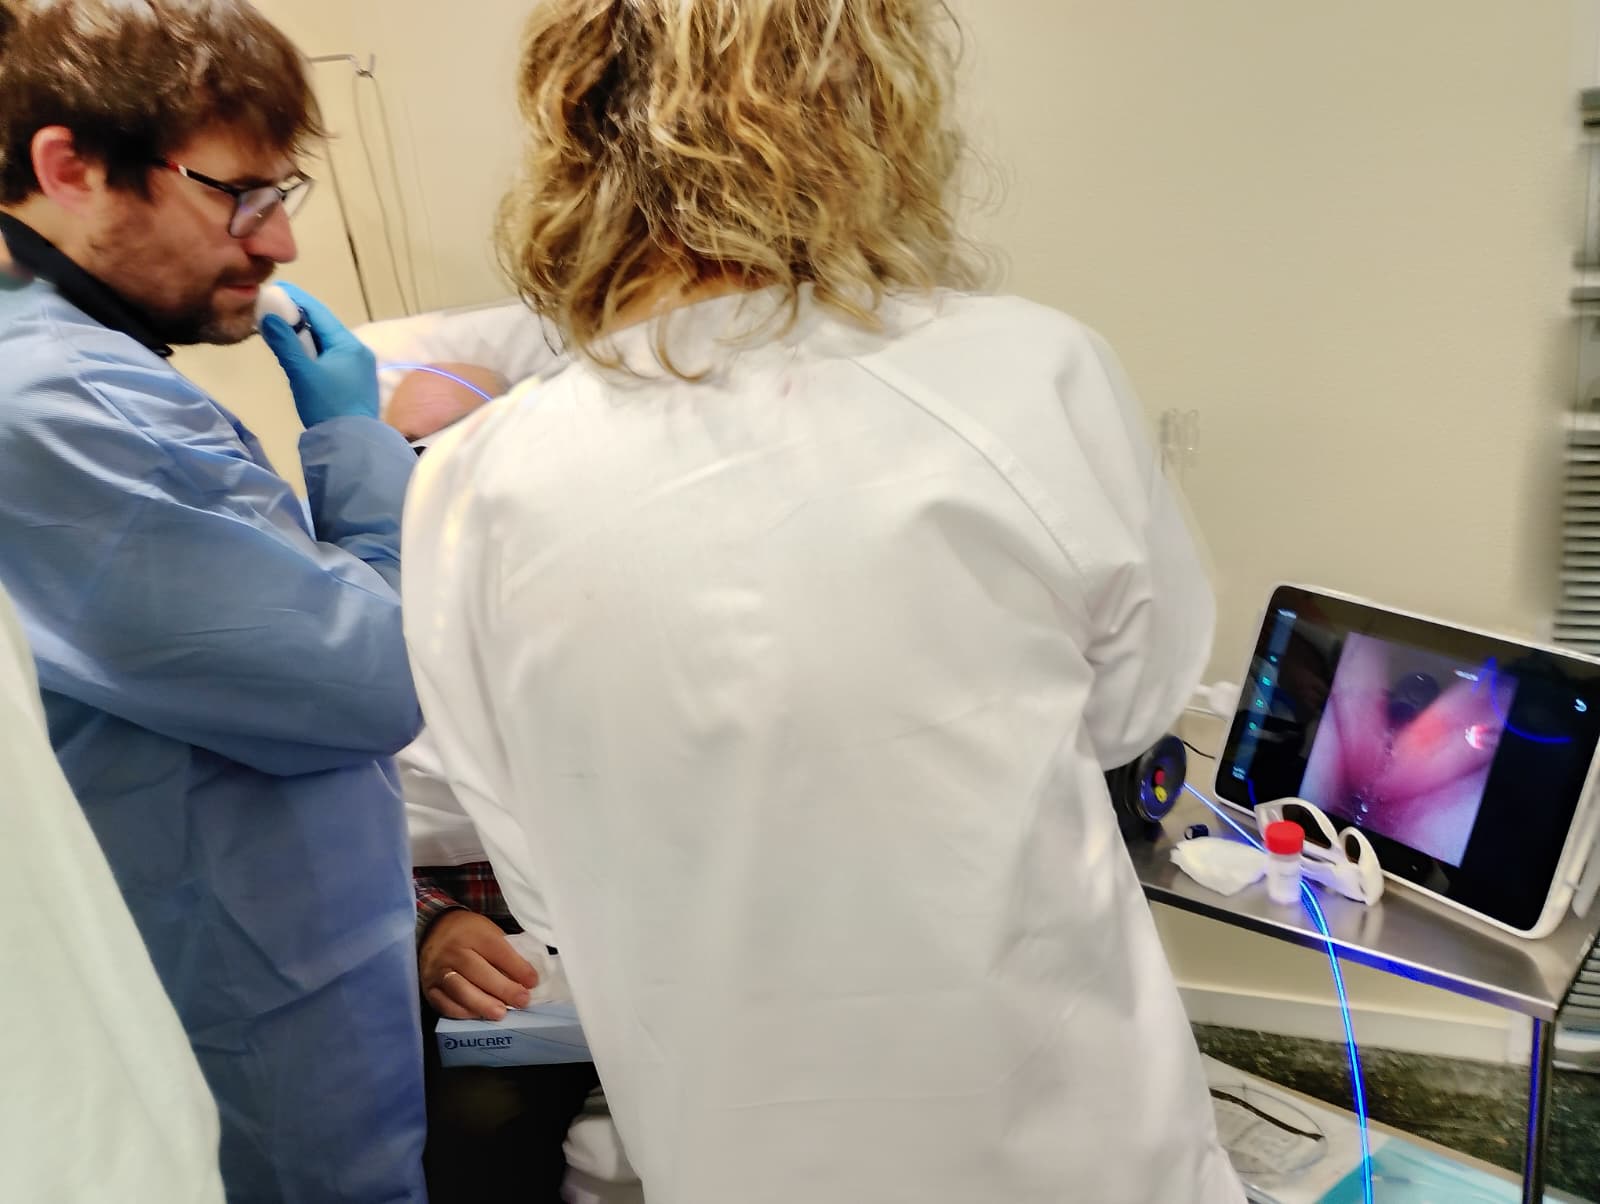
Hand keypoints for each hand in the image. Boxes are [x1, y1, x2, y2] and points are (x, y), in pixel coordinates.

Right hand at [259, 282, 379, 427]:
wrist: (350, 444)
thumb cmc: (326, 406)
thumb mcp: (301, 372)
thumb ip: (284, 343)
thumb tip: (269, 315)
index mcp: (349, 344)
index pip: (318, 312)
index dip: (295, 299)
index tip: (274, 290)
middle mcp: (358, 351)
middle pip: (323, 326)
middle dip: (297, 318)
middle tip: (271, 312)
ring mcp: (359, 367)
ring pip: (326, 343)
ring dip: (303, 337)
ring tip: (279, 332)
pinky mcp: (355, 382)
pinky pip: (330, 358)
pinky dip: (313, 352)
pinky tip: (298, 356)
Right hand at [420, 909, 538, 1020]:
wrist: (435, 931)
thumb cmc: (472, 934)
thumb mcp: (491, 933)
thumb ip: (507, 953)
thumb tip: (527, 981)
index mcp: (473, 933)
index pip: (496, 950)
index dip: (516, 967)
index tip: (533, 982)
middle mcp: (452, 951)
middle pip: (477, 971)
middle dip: (502, 989)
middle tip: (522, 1001)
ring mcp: (437, 970)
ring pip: (459, 989)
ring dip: (482, 1004)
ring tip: (501, 1013)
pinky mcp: (428, 988)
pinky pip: (444, 1003)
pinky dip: (463, 1012)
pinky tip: (479, 1016)